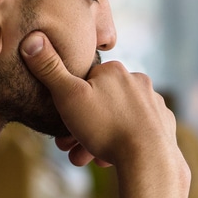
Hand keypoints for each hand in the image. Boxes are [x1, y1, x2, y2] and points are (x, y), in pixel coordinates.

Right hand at [20, 31, 179, 170]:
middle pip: (100, 104)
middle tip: (67, 148)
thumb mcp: (68, 96)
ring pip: (117, 121)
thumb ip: (49, 68)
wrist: (148, 158)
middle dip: (80, 127)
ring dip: (97, 140)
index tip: (59, 123)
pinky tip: (110, 159)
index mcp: (115, 71)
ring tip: (83, 159)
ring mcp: (154, 104)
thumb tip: (32, 38)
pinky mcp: (164, 125)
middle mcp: (139, 82)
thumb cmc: (106, 126)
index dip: (68, 103)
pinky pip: (136, 133)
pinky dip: (121, 145)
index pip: (85, 82)